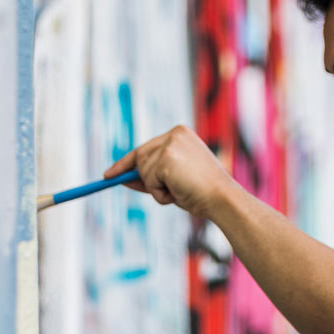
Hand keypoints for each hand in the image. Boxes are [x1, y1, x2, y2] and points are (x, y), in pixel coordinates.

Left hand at [105, 126, 236, 218]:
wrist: (223, 199)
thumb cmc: (203, 193)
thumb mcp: (175, 181)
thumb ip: (152, 177)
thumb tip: (123, 178)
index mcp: (181, 135)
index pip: (147, 147)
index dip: (127, 162)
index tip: (110, 174)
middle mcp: (174, 134)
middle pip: (140, 156)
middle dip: (131, 175)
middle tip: (121, 185)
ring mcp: (170, 145)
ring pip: (143, 170)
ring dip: (155, 189)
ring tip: (179, 192)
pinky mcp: (166, 158)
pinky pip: (148, 181)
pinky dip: (159, 193)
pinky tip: (178, 192)